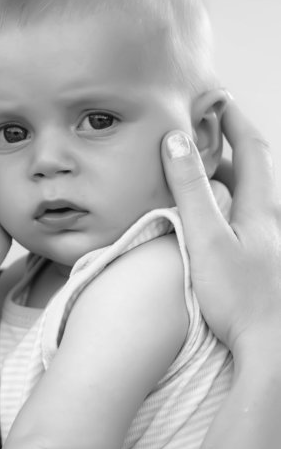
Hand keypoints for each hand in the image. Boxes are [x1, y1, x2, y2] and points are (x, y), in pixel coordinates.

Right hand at [161, 100, 280, 358]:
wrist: (271, 348)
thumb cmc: (239, 298)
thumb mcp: (206, 237)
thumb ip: (190, 189)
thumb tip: (177, 141)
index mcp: (263, 207)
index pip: (253, 148)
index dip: (234, 121)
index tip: (218, 100)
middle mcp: (274, 220)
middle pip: (257, 170)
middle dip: (232, 146)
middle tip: (205, 132)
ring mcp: (272, 243)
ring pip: (254, 197)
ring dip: (231, 178)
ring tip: (202, 173)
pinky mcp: (267, 263)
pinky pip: (250, 220)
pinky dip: (232, 205)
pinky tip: (215, 221)